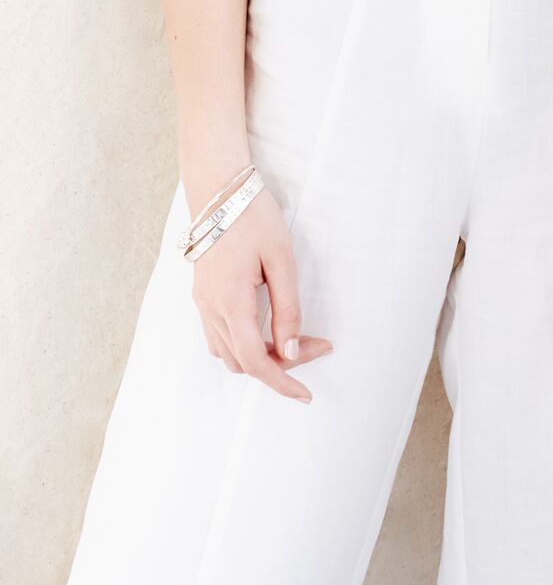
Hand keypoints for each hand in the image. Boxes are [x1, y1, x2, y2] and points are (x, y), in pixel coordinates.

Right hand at [189, 183, 331, 400]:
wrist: (220, 190)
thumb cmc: (254, 218)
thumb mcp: (281, 260)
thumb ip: (287, 308)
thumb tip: (293, 351)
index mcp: (230, 302)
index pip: (255, 362)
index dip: (282, 383)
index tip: (306, 394)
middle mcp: (210, 309)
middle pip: (243, 362)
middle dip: (281, 365)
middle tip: (317, 345)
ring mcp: (203, 304)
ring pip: (229, 354)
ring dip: (262, 356)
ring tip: (297, 338)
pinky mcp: (203, 297)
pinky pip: (220, 337)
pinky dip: (245, 344)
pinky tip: (269, 330)